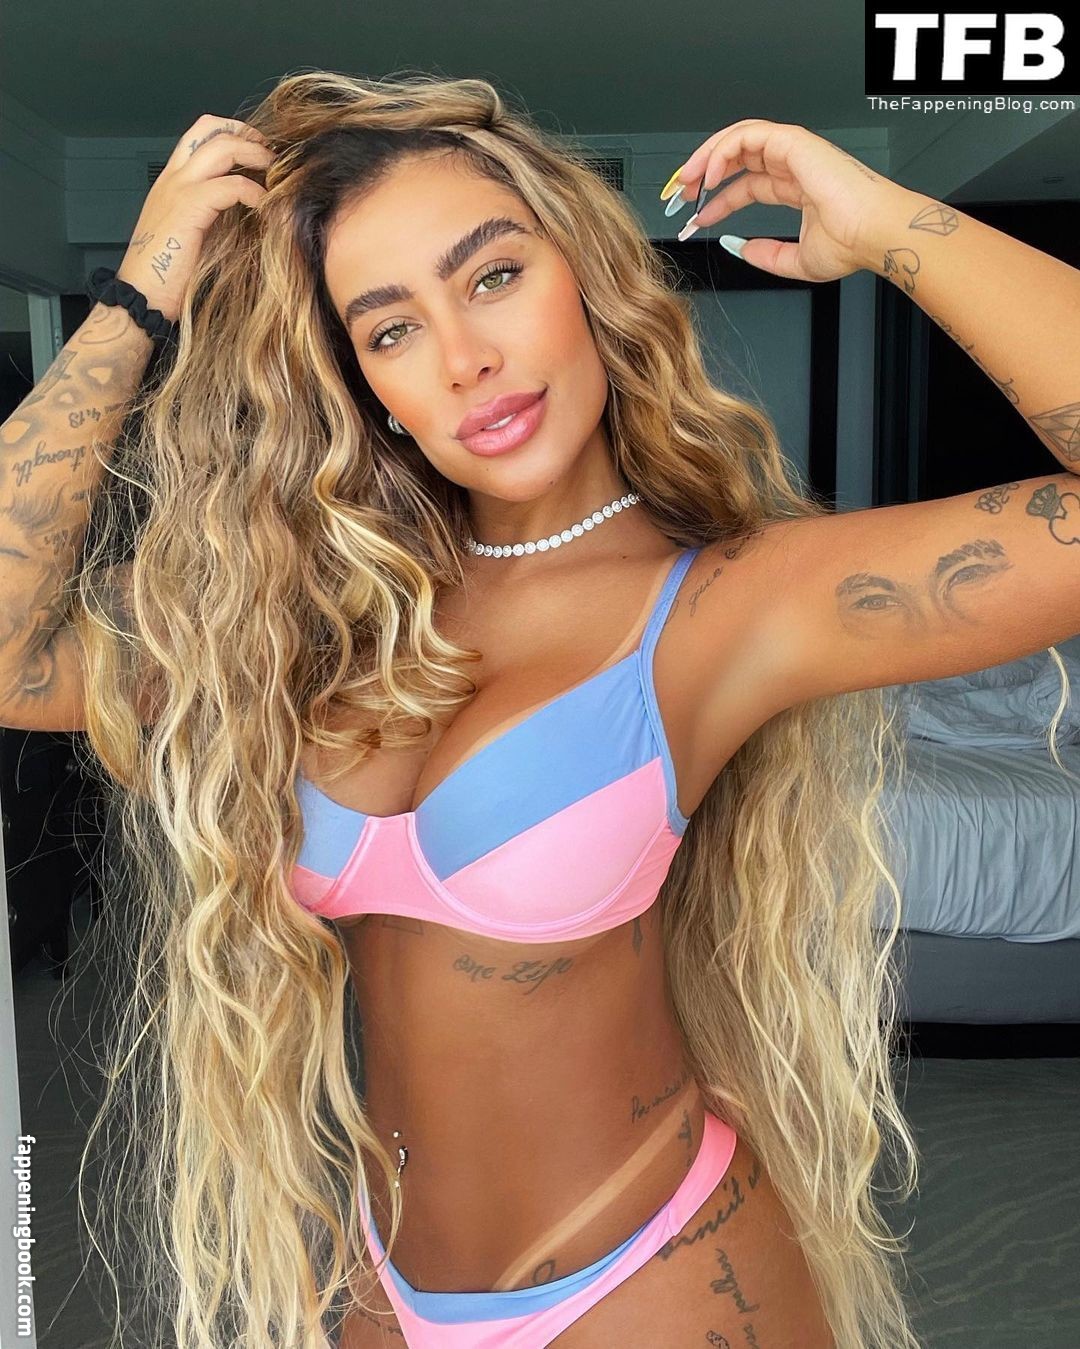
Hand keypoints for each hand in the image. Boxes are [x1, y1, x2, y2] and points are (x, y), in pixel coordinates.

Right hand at [116, 114, 275, 323]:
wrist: (141, 295)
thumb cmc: (166, 274)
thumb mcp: (193, 233)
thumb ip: (213, 213)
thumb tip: (247, 207)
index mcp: (171, 181)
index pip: (200, 134)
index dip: (232, 132)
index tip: (258, 148)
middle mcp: (172, 177)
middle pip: (211, 129)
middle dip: (248, 135)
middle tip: (272, 153)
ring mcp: (178, 188)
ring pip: (222, 147)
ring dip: (255, 155)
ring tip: (275, 172)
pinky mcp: (189, 207)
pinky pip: (232, 186)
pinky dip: (255, 192)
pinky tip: (266, 206)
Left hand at [667, 119, 908, 281]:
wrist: (873, 234)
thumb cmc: (851, 244)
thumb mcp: (795, 260)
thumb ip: (765, 254)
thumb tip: (739, 248)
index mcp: (796, 187)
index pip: (746, 185)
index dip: (717, 200)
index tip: (697, 217)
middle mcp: (793, 165)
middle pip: (737, 157)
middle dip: (704, 172)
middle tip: (680, 193)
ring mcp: (793, 151)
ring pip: (738, 139)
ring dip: (707, 157)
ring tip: (687, 181)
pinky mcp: (793, 142)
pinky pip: (747, 135)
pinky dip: (723, 150)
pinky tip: (709, 175)